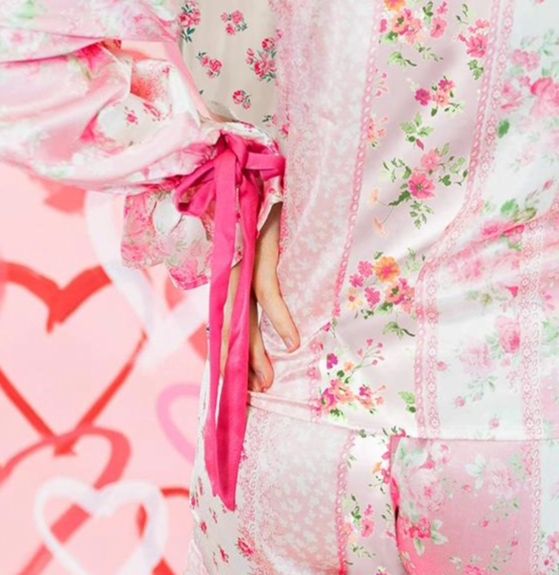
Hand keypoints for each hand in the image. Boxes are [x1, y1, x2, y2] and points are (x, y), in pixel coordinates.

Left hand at [219, 202, 299, 390]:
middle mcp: (240, 264)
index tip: (243, 385)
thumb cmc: (308, 224)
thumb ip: (287, 292)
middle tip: (254, 391)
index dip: (233, 352)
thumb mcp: (294, 264)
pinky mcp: (265, 244)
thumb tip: (299, 336)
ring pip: (244, 311)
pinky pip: (267, 288)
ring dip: (256, 349)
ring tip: (268, 379)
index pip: (231, 318)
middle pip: (232, 320)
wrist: (311, 182)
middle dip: (240, 360)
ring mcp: (250, 253)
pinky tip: (294, 341)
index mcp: (242, 270)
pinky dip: (280, 317)